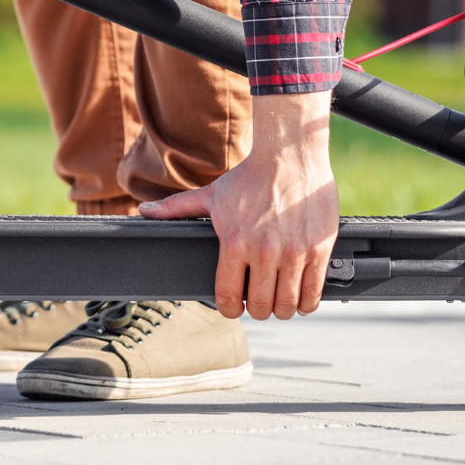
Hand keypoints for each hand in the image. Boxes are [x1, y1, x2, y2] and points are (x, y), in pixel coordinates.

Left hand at [139, 92, 339, 319]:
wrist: (290, 154)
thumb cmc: (249, 176)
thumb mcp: (211, 194)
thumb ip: (176, 208)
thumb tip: (144, 212)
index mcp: (234, 242)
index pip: (227, 296)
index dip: (229, 309)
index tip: (232, 307)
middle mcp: (265, 250)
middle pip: (260, 306)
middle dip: (256, 309)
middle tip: (257, 302)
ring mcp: (294, 251)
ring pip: (288, 305)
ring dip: (281, 309)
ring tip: (278, 300)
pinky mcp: (319, 248)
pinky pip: (313, 293)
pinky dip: (306, 302)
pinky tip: (300, 296)